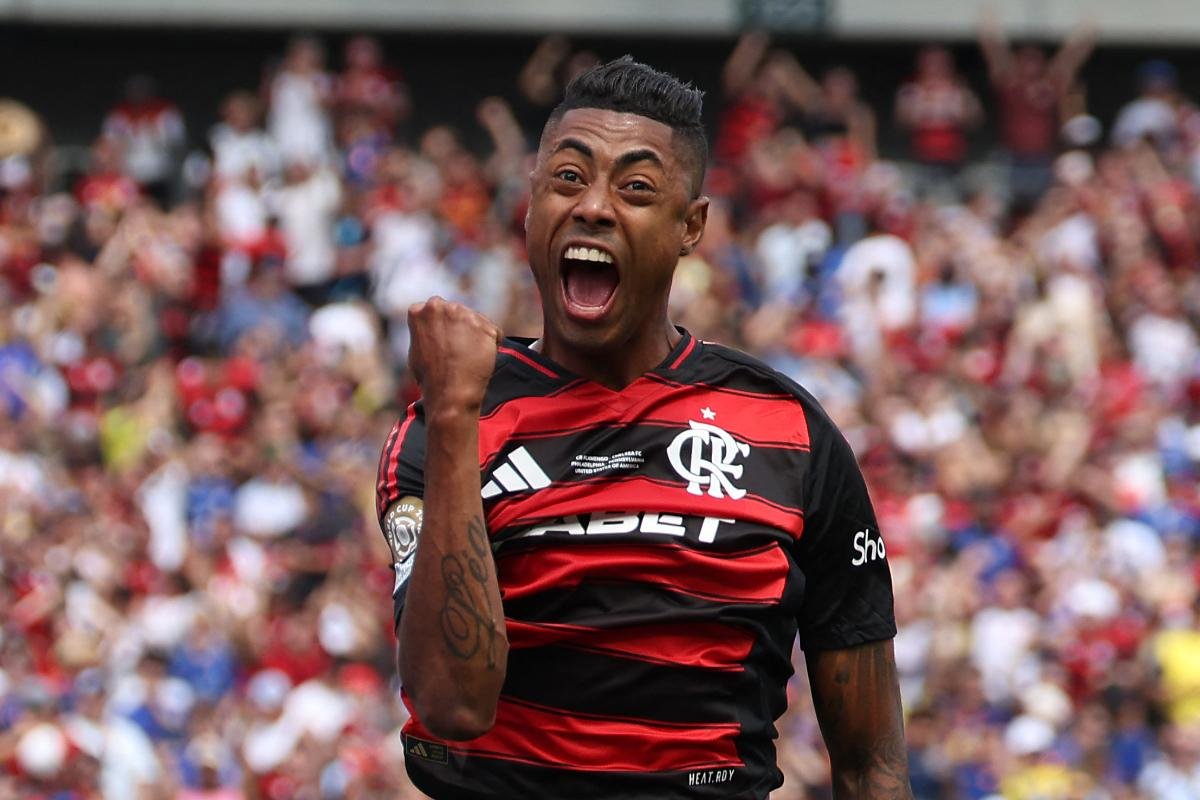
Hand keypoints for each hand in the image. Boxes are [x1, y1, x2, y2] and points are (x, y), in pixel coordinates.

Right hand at [407, 297, 500, 413]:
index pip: (435, 310)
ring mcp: (464, 315)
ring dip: (475, 334)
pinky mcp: (485, 326)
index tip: (443, 342)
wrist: (450, 394)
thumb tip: (432, 327)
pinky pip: (493, 332)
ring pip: (475, 320)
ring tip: (468, 358)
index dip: (441, 327)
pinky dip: (491, 344)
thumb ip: (424, 331)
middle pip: (456, 311)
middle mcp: (442, 307)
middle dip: (459, 326)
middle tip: (458, 351)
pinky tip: (481, 359)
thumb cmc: (430, 378)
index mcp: (420, 310)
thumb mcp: (415, 350)